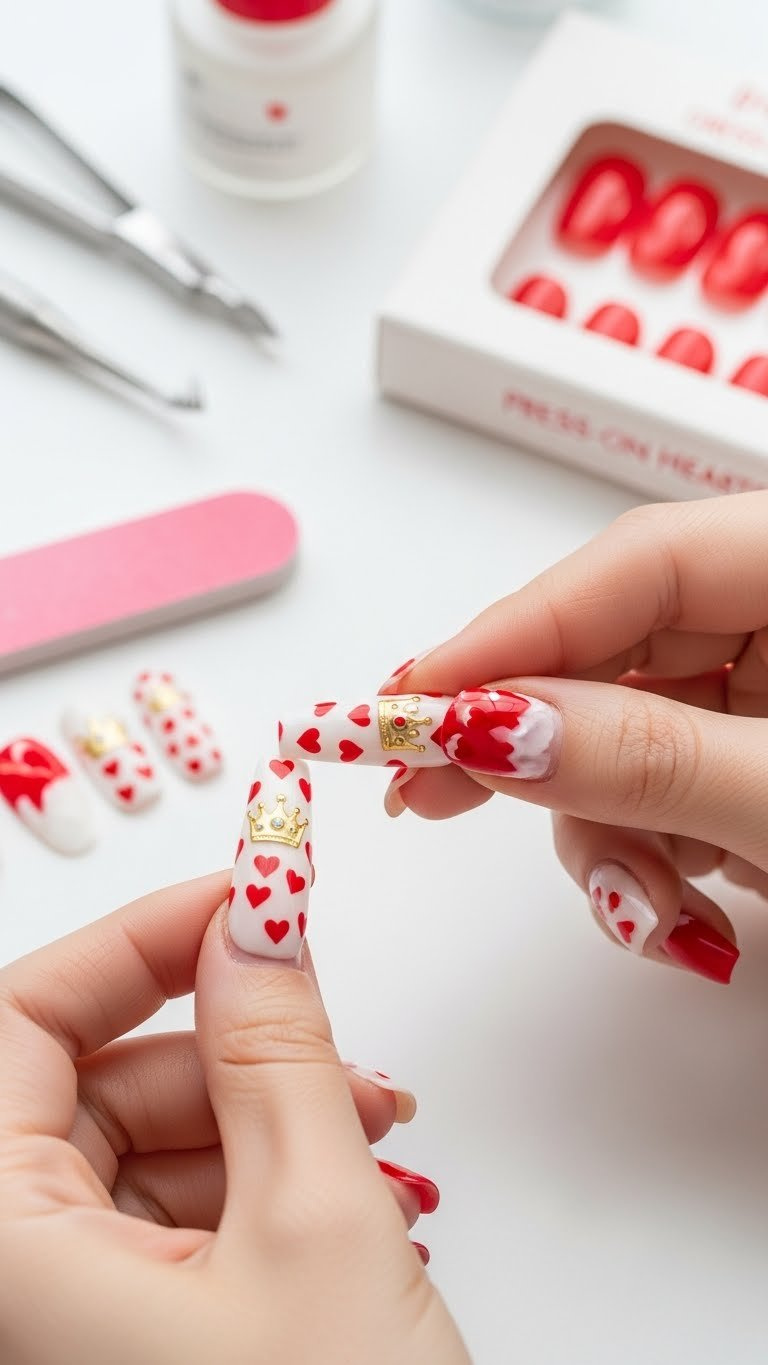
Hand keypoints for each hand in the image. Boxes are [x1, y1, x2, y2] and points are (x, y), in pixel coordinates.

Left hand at [0, 873, 468, 1364]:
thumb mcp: (316, 1227)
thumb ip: (277, 1050)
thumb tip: (257, 920)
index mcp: (6, 1251)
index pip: (18, 1020)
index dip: (135, 941)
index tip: (239, 901)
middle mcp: (14, 1283)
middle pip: (82, 1084)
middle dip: (222, 1048)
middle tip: (327, 1034)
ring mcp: (61, 1315)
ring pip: (131, 1149)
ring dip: (255, 1120)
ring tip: (367, 1140)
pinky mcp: (116, 1341)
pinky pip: (159, 1219)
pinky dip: (251, 1189)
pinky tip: (346, 1203)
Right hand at [382, 491, 767, 984]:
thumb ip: (652, 759)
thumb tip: (491, 726)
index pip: (636, 563)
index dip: (511, 632)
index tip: (403, 703)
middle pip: (615, 650)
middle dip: (535, 748)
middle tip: (426, 794)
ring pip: (625, 736)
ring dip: (608, 835)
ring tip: (643, 910)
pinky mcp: (759, 764)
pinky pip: (662, 790)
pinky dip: (650, 856)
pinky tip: (683, 912)